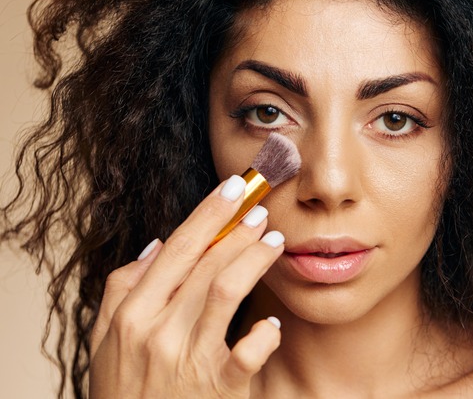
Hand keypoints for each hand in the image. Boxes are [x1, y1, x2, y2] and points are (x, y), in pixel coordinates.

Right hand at [89, 175, 283, 397]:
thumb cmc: (123, 391)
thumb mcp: (104, 341)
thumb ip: (122, 290)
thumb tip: (157, 245)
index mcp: (132, 315)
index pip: (177, 249)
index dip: (209, 214)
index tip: (234, 187)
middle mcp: (158, 332)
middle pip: (206, 264)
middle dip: (238, 230)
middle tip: (261, 209)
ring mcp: (188, 360)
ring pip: (228, 292)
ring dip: (254, 260)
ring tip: (274, 241)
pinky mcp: (219, 388)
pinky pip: (248, 351)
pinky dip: (264, 333)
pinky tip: (271, 322)